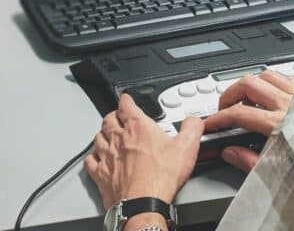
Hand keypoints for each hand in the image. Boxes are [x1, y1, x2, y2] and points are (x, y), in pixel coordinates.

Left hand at [84, 94, 203, 229]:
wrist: (143, 202)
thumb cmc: (160, 177)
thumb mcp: (187, 147)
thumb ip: (192, 129)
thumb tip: (194, 121)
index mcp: (138, 128)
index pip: (126, 105)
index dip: (126, 100)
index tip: (127, 99)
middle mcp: (119, 139)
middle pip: (109, 120)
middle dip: (113, 115)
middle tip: (118, 116)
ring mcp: (108, 156)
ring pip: (98, 137)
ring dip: (102, 133)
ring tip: (107, 133)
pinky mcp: (101, 175)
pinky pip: (91, 161)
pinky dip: (93, 156)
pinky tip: (96, 157)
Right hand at [204, 70, 293, 172]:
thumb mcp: (278, 170)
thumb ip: (248, 161)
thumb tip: (229, 152)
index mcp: (278, 126)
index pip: (238, 114)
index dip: (218, 118)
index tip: (210, 123)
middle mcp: (289, 105)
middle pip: (249, 84)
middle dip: (230, 93)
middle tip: (225, 106)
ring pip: (266, 75)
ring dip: (251, 84)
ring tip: (247, 97)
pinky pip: (286, 76)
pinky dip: (273, 82)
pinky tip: (272, 94)